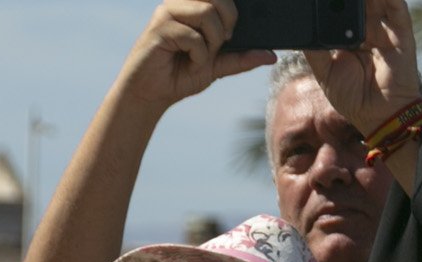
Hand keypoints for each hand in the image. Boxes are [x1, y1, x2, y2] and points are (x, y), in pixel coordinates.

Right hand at [117, 0, 274, 114]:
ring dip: (212, 42)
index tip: (233, 34)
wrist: (151, 93)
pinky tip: (189, 64)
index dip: (233, 10)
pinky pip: (192, 36)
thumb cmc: (180, 75)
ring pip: (206, 12)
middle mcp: (180, 4)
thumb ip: (241, 58)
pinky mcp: (159, 28)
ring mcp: (168, 13)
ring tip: (201, 57)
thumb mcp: (217, 67)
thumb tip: (270, 55)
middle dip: (228, 22)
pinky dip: (199, 56)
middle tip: (222, 43)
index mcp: (193, 7)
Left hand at [306, 0, 421, 135]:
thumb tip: (303, 29)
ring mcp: (384, 30)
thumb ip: (314, 50)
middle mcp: (368, 30)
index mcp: (348, 36)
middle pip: (357, 2)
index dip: (330, 2)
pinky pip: (396, 9)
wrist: (379, 117)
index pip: (339, 10)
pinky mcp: (401, 35)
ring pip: (375, 0)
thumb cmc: (353, 98)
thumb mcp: (324, 72)